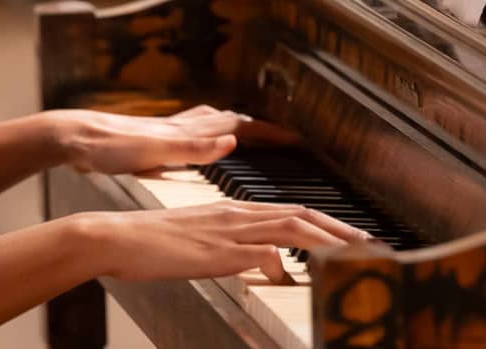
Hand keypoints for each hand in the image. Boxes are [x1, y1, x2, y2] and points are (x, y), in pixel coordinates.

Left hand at [50, 105, 296, 175]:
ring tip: (249, 136)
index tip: (299, 140)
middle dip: (258, 128)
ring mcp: (164, 131)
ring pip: (208, 124)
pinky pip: (189, 135)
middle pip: (229, 121)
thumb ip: (193, 148)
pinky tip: (196, 148)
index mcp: (185, 131)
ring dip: (232, 128)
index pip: (239, 126)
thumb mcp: (152, 151)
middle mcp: (179, 127)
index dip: (269, 132)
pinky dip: (204, 138)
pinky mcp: (149, 140)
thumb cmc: (106, 146)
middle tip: (282, 139)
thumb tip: (234, 141)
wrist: (70, 137)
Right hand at [79, 201, 370, 283]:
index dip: (325, 223)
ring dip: (324, 240)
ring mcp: (227, 231)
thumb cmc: (151, 242)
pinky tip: (291, 275)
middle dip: (338, 229)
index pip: (291, 211)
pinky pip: (258, 252)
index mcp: (233, 210)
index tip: (351, 237)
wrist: (116, 237)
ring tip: (351, 253)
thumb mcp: (200, 241)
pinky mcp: (215, 250)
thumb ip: (232, 248)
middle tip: (368, 244)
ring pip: (288, 227)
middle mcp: (236, 214)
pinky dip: (281, 262)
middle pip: (300, 215)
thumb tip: (263, 263)